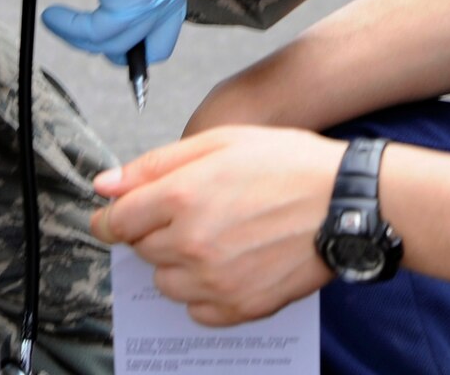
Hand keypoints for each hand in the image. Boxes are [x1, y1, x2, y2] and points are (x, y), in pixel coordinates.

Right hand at [41, 0, 190, 64]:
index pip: (167, 21)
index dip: (138, 36)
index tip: (108, 39)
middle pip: (156, 46)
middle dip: (121, 53)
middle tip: (89, 43)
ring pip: (118, 42)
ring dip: (81, 36)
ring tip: (54, 20)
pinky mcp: (135, 0)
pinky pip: (98, 32)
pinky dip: (71, 28)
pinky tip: (52, 16)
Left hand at [92, 126, 339, 325]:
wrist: (345, 204)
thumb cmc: (288, 164)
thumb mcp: (220, 141)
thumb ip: (156, 163)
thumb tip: (105, 185)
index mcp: (182, 196)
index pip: (118, 221)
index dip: (111, 218)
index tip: (116, 217)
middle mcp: (191, 243)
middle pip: (141, 250)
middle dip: (153, 232)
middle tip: (192, 212)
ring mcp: (214, 281)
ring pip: (165, 282)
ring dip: (177, 262)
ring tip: (215, 236)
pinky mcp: (238, 307)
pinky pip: (196, 309)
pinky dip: (203, 290)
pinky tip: (229, 263)